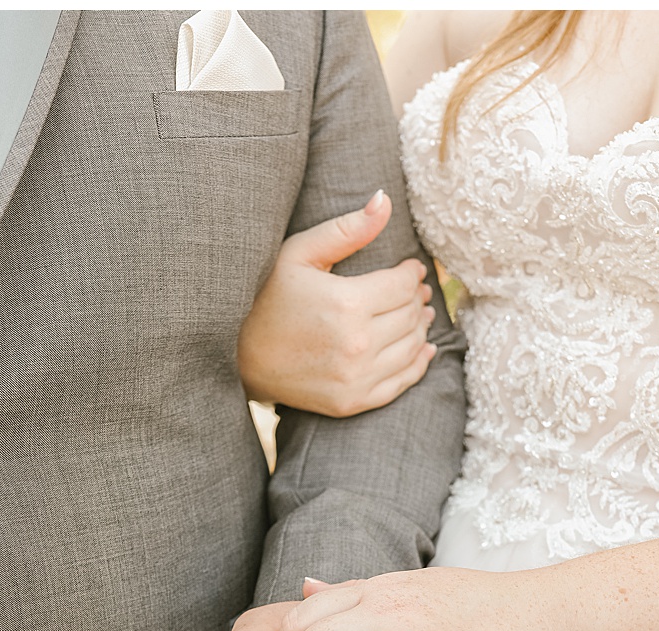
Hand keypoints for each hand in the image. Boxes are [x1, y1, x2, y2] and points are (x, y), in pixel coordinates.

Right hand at [238, 190, 436, 417]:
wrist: (236, 357)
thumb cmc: (265, 298)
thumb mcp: (299, 254)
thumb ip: (346, 229)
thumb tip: (385, 200)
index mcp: (346, 303)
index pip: (404, 285)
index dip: (412, 274)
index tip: (410, 269)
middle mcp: (356, 344)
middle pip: (410, 315)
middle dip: (417, 299)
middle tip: (414, 291)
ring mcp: (355, 377)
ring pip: (411, 346)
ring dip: (420, 328)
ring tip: (418, 315)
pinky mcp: (351, 401)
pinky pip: (401, 382)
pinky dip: (418, 364)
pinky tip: (422, 349)